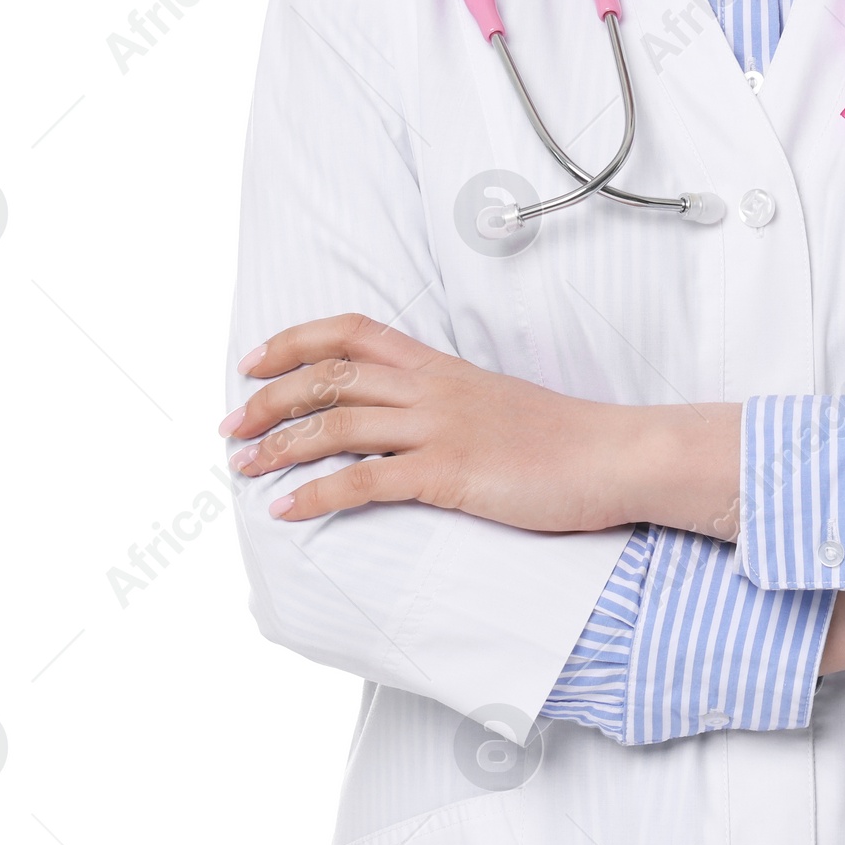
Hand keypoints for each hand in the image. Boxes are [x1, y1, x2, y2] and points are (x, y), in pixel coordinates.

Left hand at [221, 313, 739, 531]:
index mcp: (441, 365)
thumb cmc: (561, 438)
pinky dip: (318, 494)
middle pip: (330, 377)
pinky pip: (367, 481)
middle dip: (269, 399)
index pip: (353, 332)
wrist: (613, 454)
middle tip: (231, 428)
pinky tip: (288, 512)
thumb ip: (446, 401)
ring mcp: (440, 428)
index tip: (252, 361)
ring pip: (337, 424)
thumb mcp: (494, 401)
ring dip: (279, 446)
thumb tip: (400, 419)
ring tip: (243, 469)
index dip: (294, 342)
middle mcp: (433, 388)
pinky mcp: (450, 473)